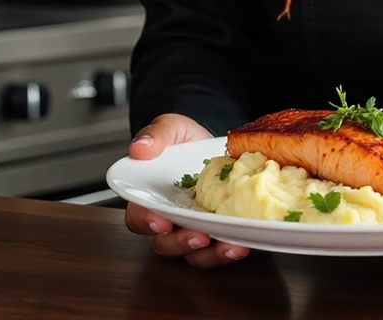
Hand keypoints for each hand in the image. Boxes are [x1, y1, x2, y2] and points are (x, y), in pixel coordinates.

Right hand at [124, 113, 249, 268]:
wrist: (214, 143)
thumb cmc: (185, 140)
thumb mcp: (171, 128)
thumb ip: (156, 135)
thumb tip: (140, 148)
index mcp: (150, 199)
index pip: (138, 217)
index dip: (146, 222)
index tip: (161, 222)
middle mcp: (170, 220)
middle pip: (166, 243)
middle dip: (182, 243)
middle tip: (200, 237)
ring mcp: (194, 228)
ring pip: (194, 253)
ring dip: (211, 254)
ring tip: (229, 247)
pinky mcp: (218, 230)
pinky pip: (220, 246)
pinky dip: (231, 249)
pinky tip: (244, 243)